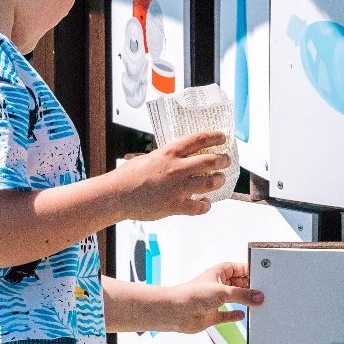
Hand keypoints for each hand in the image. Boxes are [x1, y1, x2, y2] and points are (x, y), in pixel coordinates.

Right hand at [115, 131, 230, 220]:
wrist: (118, 195)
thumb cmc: (129, 175)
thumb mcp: (149, 158)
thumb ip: (166, 157)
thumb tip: (179, 158)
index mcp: (170, 152)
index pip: (199, 139)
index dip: (215, 137)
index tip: (223, 137)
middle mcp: (177, 168)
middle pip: (211, 161)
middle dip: (223, 160)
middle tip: (226, 161)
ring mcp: (178, 188)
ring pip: (210, 183)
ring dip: (219, 180)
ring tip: (220, 179)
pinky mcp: (175, 206)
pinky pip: (198, 207)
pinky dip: (205, 205)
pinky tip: (205, 203)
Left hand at [163, 262, 261, 333]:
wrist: (176, 312)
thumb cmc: (193, 294)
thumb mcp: (223, 292)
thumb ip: (242, 295)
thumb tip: (259, 297)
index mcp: (219, 272)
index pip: (239, 268)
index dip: (250, 271)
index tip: (263, 275)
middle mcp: (218, 285)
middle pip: (239, 284)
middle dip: (250, 287)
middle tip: (264, 291)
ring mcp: (215, 300)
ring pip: (234, 299)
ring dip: (244, 301)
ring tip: (258, 303)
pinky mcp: (212, 315)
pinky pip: (227, 314)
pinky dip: (234, 315)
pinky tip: (242, 315)